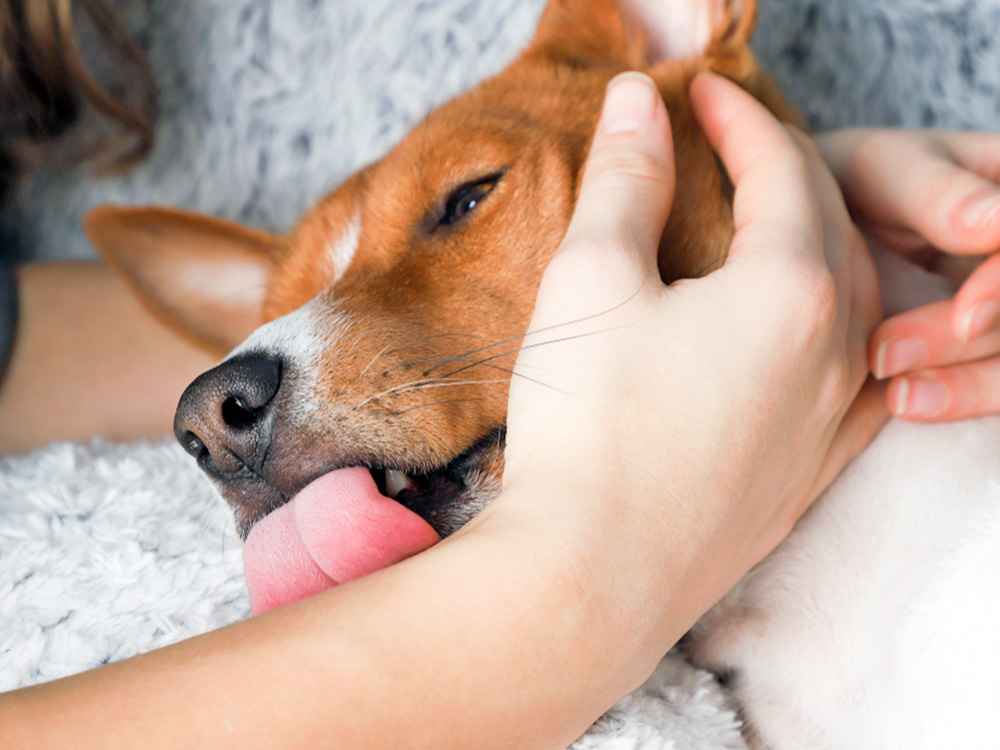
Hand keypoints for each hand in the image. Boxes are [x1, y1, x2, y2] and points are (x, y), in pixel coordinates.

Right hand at [500, 71, 884, 671]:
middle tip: (728, 145)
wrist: (590, 578)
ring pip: (851, 300)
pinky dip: (831, 329)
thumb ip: (625, 180)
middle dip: (781, 169)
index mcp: (790, 290)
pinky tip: (808, 335)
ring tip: (766, 227)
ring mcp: (830, 422)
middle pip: (829, 225)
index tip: (698, 93)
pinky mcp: (808, 476)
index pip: (781, 169)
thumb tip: (636, 101)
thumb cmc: (587, 427)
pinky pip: (852, 378)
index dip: (737, 118)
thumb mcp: (592, 279)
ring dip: (815, 245)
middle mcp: (834, 354)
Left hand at [818, 129, 999, 419]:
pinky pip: (995, 386)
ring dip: (971, 386)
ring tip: (898, 396)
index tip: (966, 317)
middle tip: (885, 357)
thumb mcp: (888, 171)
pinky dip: (959, 399)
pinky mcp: (985, 349)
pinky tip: (904, 402)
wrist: (815, 220)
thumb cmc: (855, 180)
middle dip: (968, 345)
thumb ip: (939, 194)